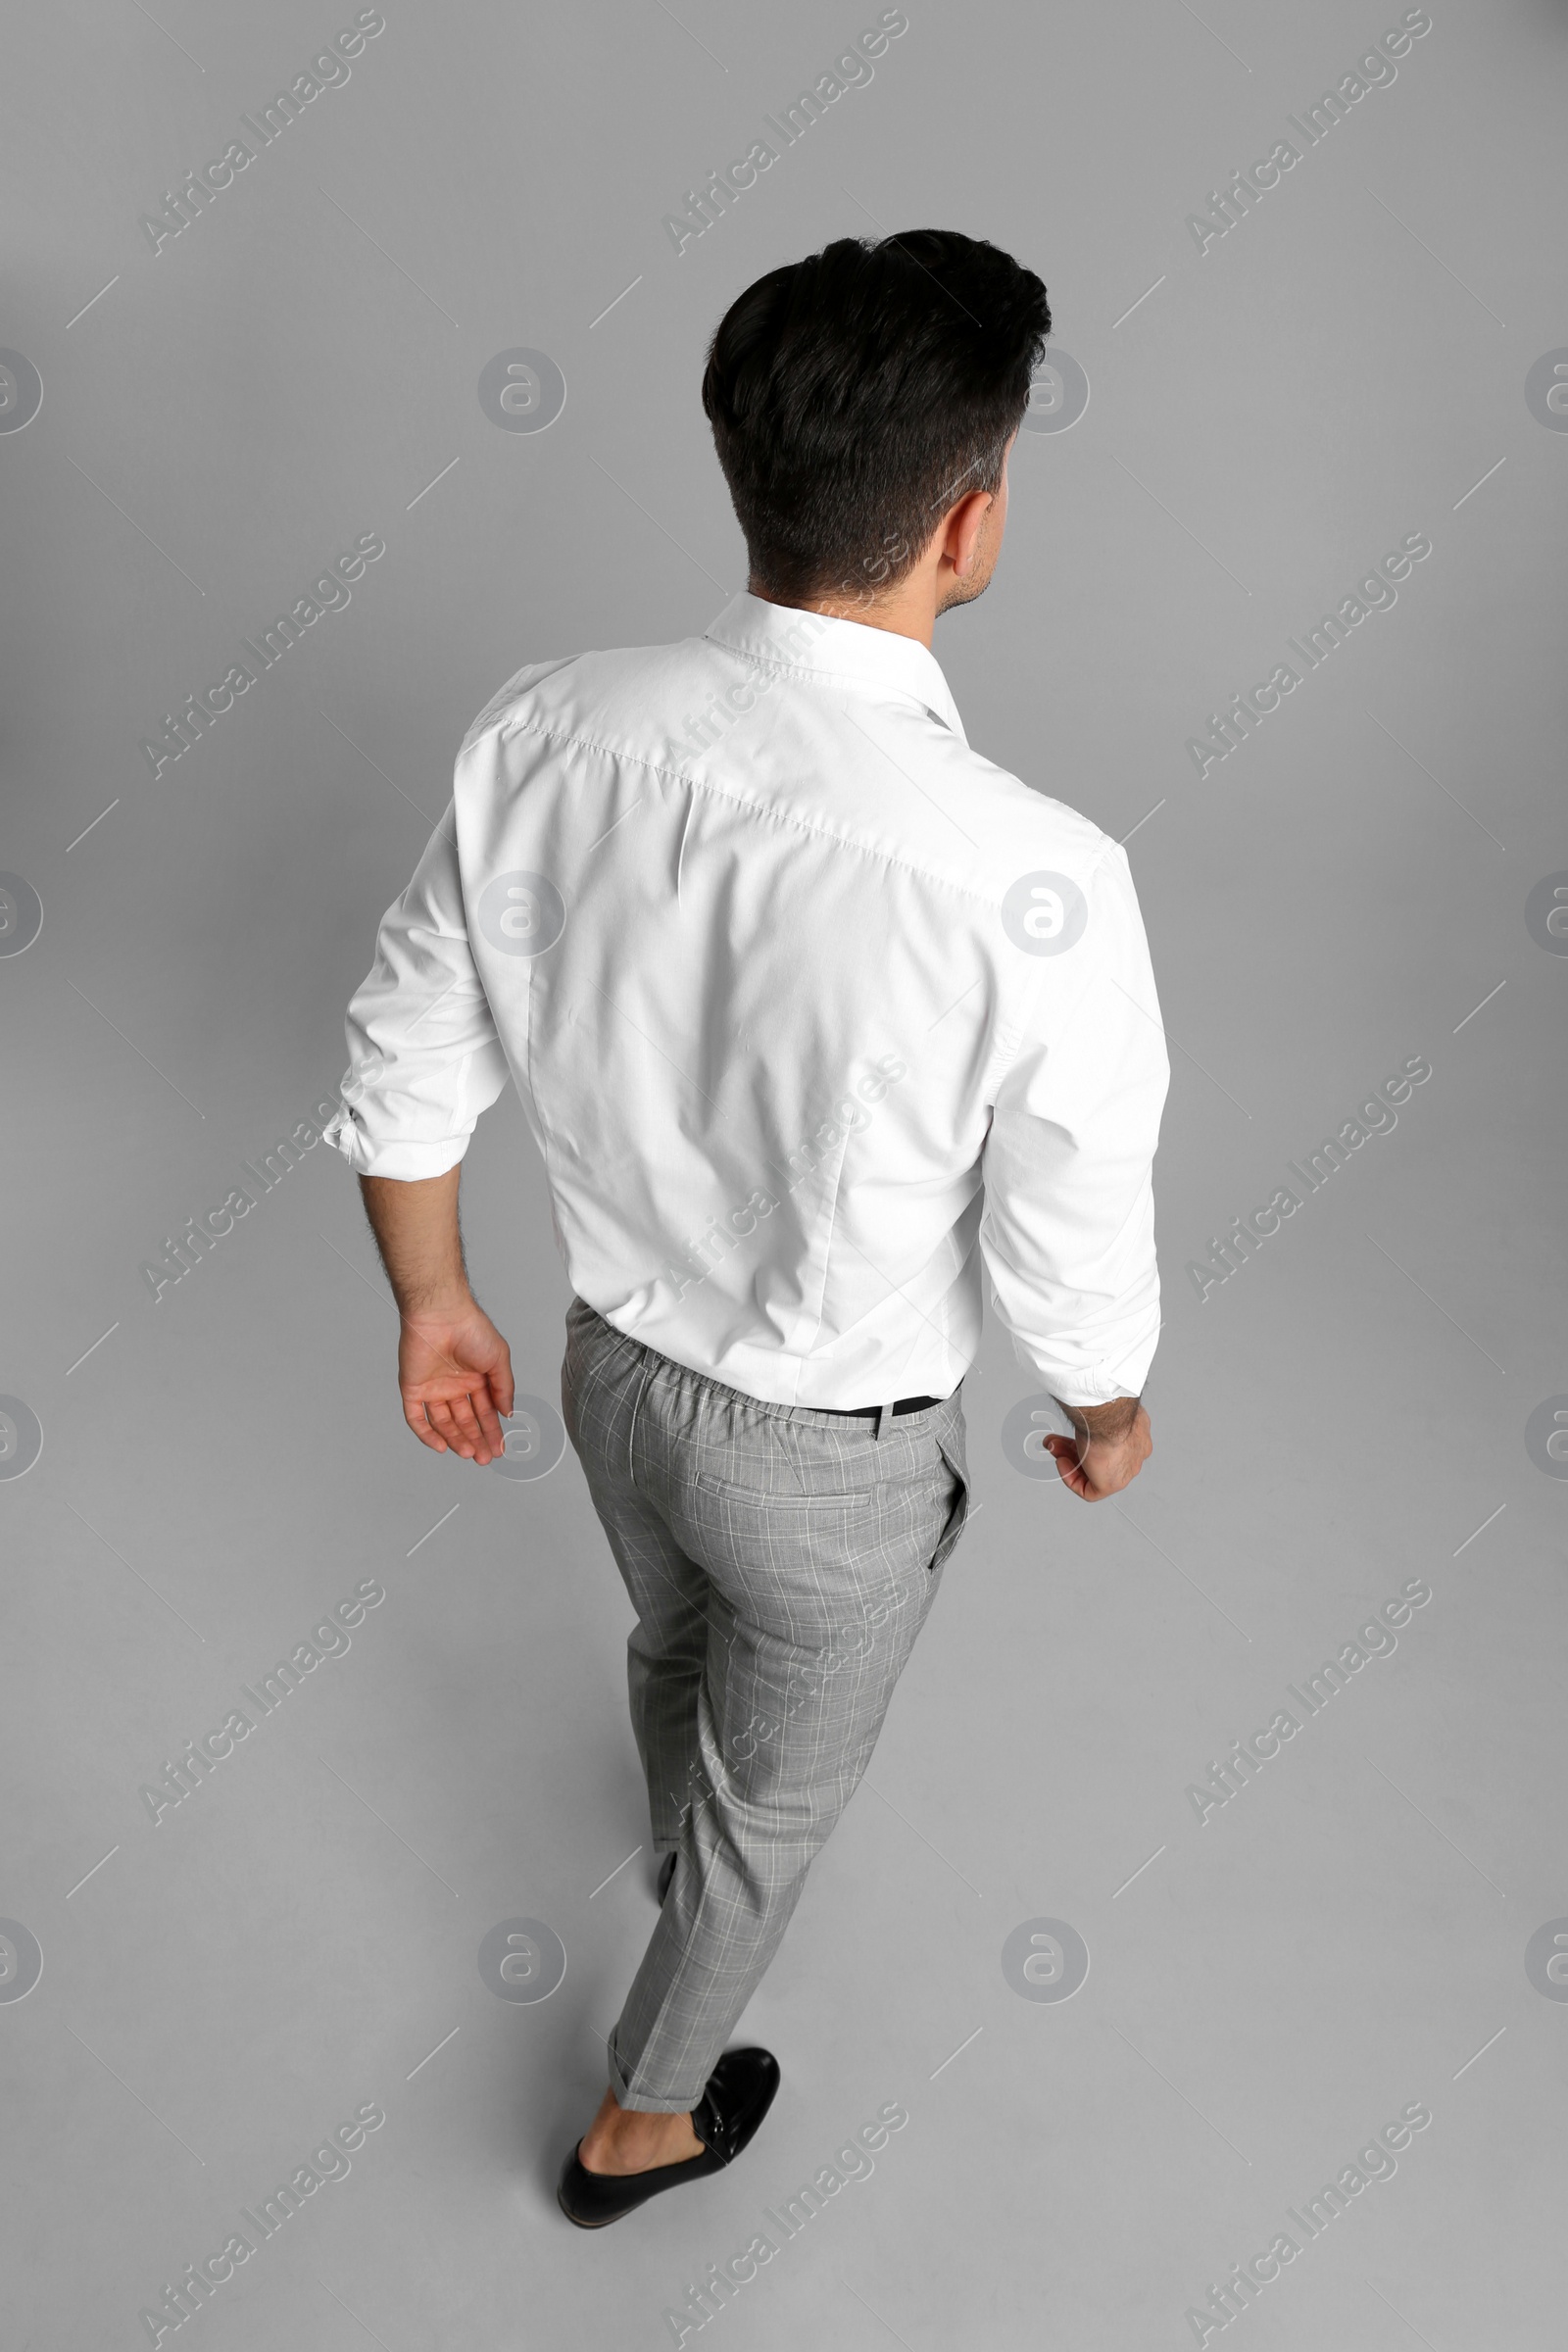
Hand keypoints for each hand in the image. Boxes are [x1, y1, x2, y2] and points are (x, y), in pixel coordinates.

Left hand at [396, 1297, 514, 1464]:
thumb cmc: (472, 1329)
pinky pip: (417, 1417)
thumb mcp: (499, 1360)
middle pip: (465, 1420)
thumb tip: (508, 1413)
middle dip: (476, 1439)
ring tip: (468, 1452)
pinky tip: (440, 1445)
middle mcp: (454, 1385)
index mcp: (475, 1378)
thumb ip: (504, 1389)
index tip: (498, 1447)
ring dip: (455, 1439)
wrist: (442, 1315)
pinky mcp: (413, 1388)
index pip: (484, 1411)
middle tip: (484, 1457)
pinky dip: (426, 1434)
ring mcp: (433, 1388)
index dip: (491, 1430)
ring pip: (443, 1422)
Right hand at [1043, 1397, 1150, 1500]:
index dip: (1089, 1438)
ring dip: (1069, 1460)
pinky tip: (1061, 1462)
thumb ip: (1100, 1411)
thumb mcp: (1106, 1404)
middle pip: (1101, 1457)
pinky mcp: (1112, 1484)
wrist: (1109, 1414)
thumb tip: (1086, 1406)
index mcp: (1138, 1433)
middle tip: (1056, 1440)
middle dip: (1074, 1447)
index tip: (1075, 1430)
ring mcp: (1125, 1471)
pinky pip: (1089, 1491)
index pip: (1113, 1442)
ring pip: (1094, 1472)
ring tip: (1054, 1447)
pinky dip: (1071, 1478)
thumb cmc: (1108, 1405)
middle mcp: (1135, 1454)